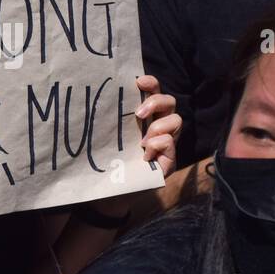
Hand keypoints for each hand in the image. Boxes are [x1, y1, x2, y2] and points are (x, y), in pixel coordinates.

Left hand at [96, 74, 180, 215]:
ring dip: (158, 126)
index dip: (150, 83)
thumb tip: (98, 94)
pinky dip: (159, 145)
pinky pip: (171, 142)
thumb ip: (110, 118)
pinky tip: (145, 155)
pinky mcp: (169, 161)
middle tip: (139, 115)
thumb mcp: (108, 135)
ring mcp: (166, 143)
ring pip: (176, 120)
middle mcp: (158, 126)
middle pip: (170, 101)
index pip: (154, 91)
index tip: (138, 82)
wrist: (109, 192)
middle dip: (156, 102)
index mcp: (145, 116)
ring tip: (142, 141)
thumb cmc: (108, 161)